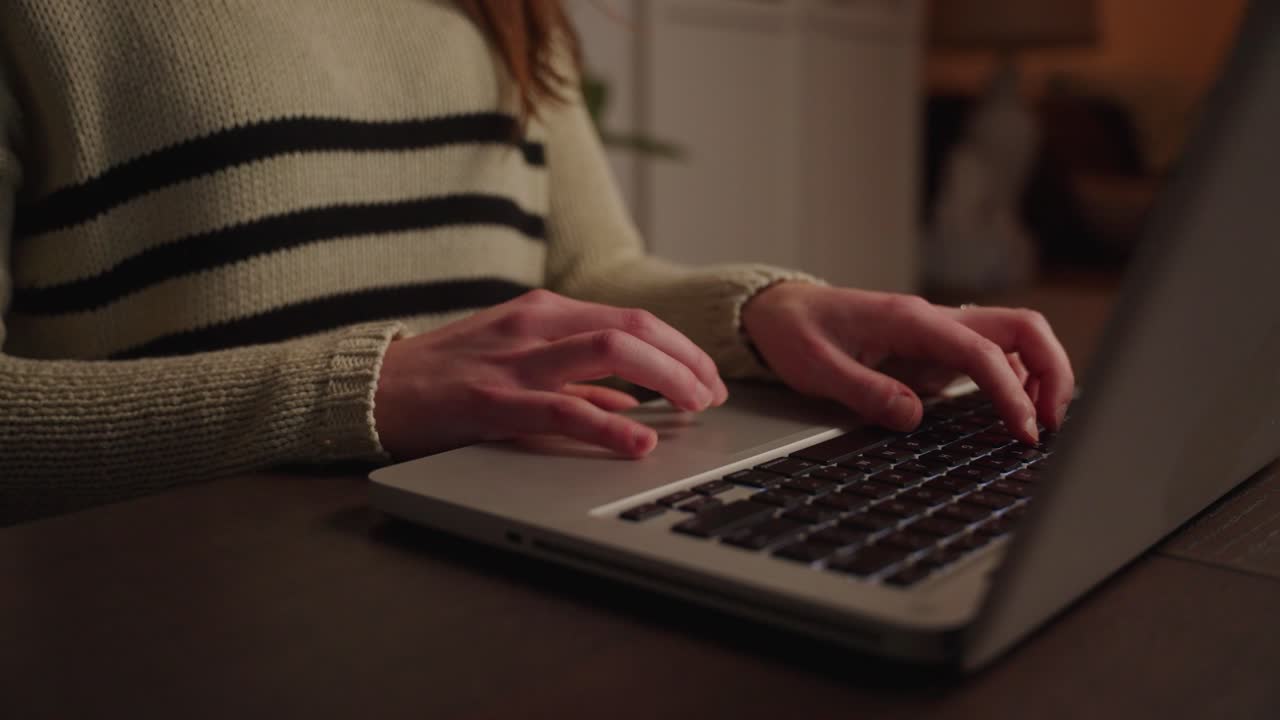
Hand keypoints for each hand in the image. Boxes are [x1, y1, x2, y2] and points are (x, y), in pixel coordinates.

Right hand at [373, 289, 727, 458]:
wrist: (372, 388)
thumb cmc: (447, 377)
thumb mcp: (518, 364)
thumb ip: (577, 382)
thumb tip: (634, 403)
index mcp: (544, 312)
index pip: (633, 320)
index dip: (681, 348)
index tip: (709, 379)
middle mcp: (535, 326)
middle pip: (634, 329)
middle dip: (686, 361)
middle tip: (714, 396)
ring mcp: (514, 361)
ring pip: (611, 353)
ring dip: (667, 379)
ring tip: (696, 408)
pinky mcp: (492, 401)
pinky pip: (562, 409)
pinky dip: (609, 424)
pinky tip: (640, 440)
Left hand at [741, 282, 1074, 443]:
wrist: (777, 311)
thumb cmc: (795, 334)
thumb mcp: (816, 369)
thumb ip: (864, 391)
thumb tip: (913, 416)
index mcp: (909, 320)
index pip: (981, 352)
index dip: (1011, 393)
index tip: (1023, 432)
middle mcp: (934, 320)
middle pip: (1022, 328)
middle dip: (1052, 372)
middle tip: (1051, 424)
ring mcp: (939, 333)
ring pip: (1015, 339)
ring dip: (1040, 375)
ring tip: (1039, 424)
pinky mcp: (935, 349)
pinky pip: (992, 356)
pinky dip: (1016, 380)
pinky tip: (1014, 412)